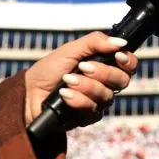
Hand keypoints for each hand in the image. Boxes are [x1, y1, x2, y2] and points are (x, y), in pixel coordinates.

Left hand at [24, 31, 138, 128]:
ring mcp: (97, 102)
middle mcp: (104, 84)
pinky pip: (93, 109)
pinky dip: (77, 100)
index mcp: (104, 66)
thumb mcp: (71, 49)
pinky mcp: (87, 117)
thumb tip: (121, 42)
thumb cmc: (49, 69)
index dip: (128, 61)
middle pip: (121, 80)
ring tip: (67, 80)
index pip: (128, 66)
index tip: (117, 56)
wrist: (29, 92)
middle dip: (102, 72)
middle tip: (83, 67)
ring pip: (106, 95)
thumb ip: (95, 42)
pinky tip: (64, 94)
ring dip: (85, 85)